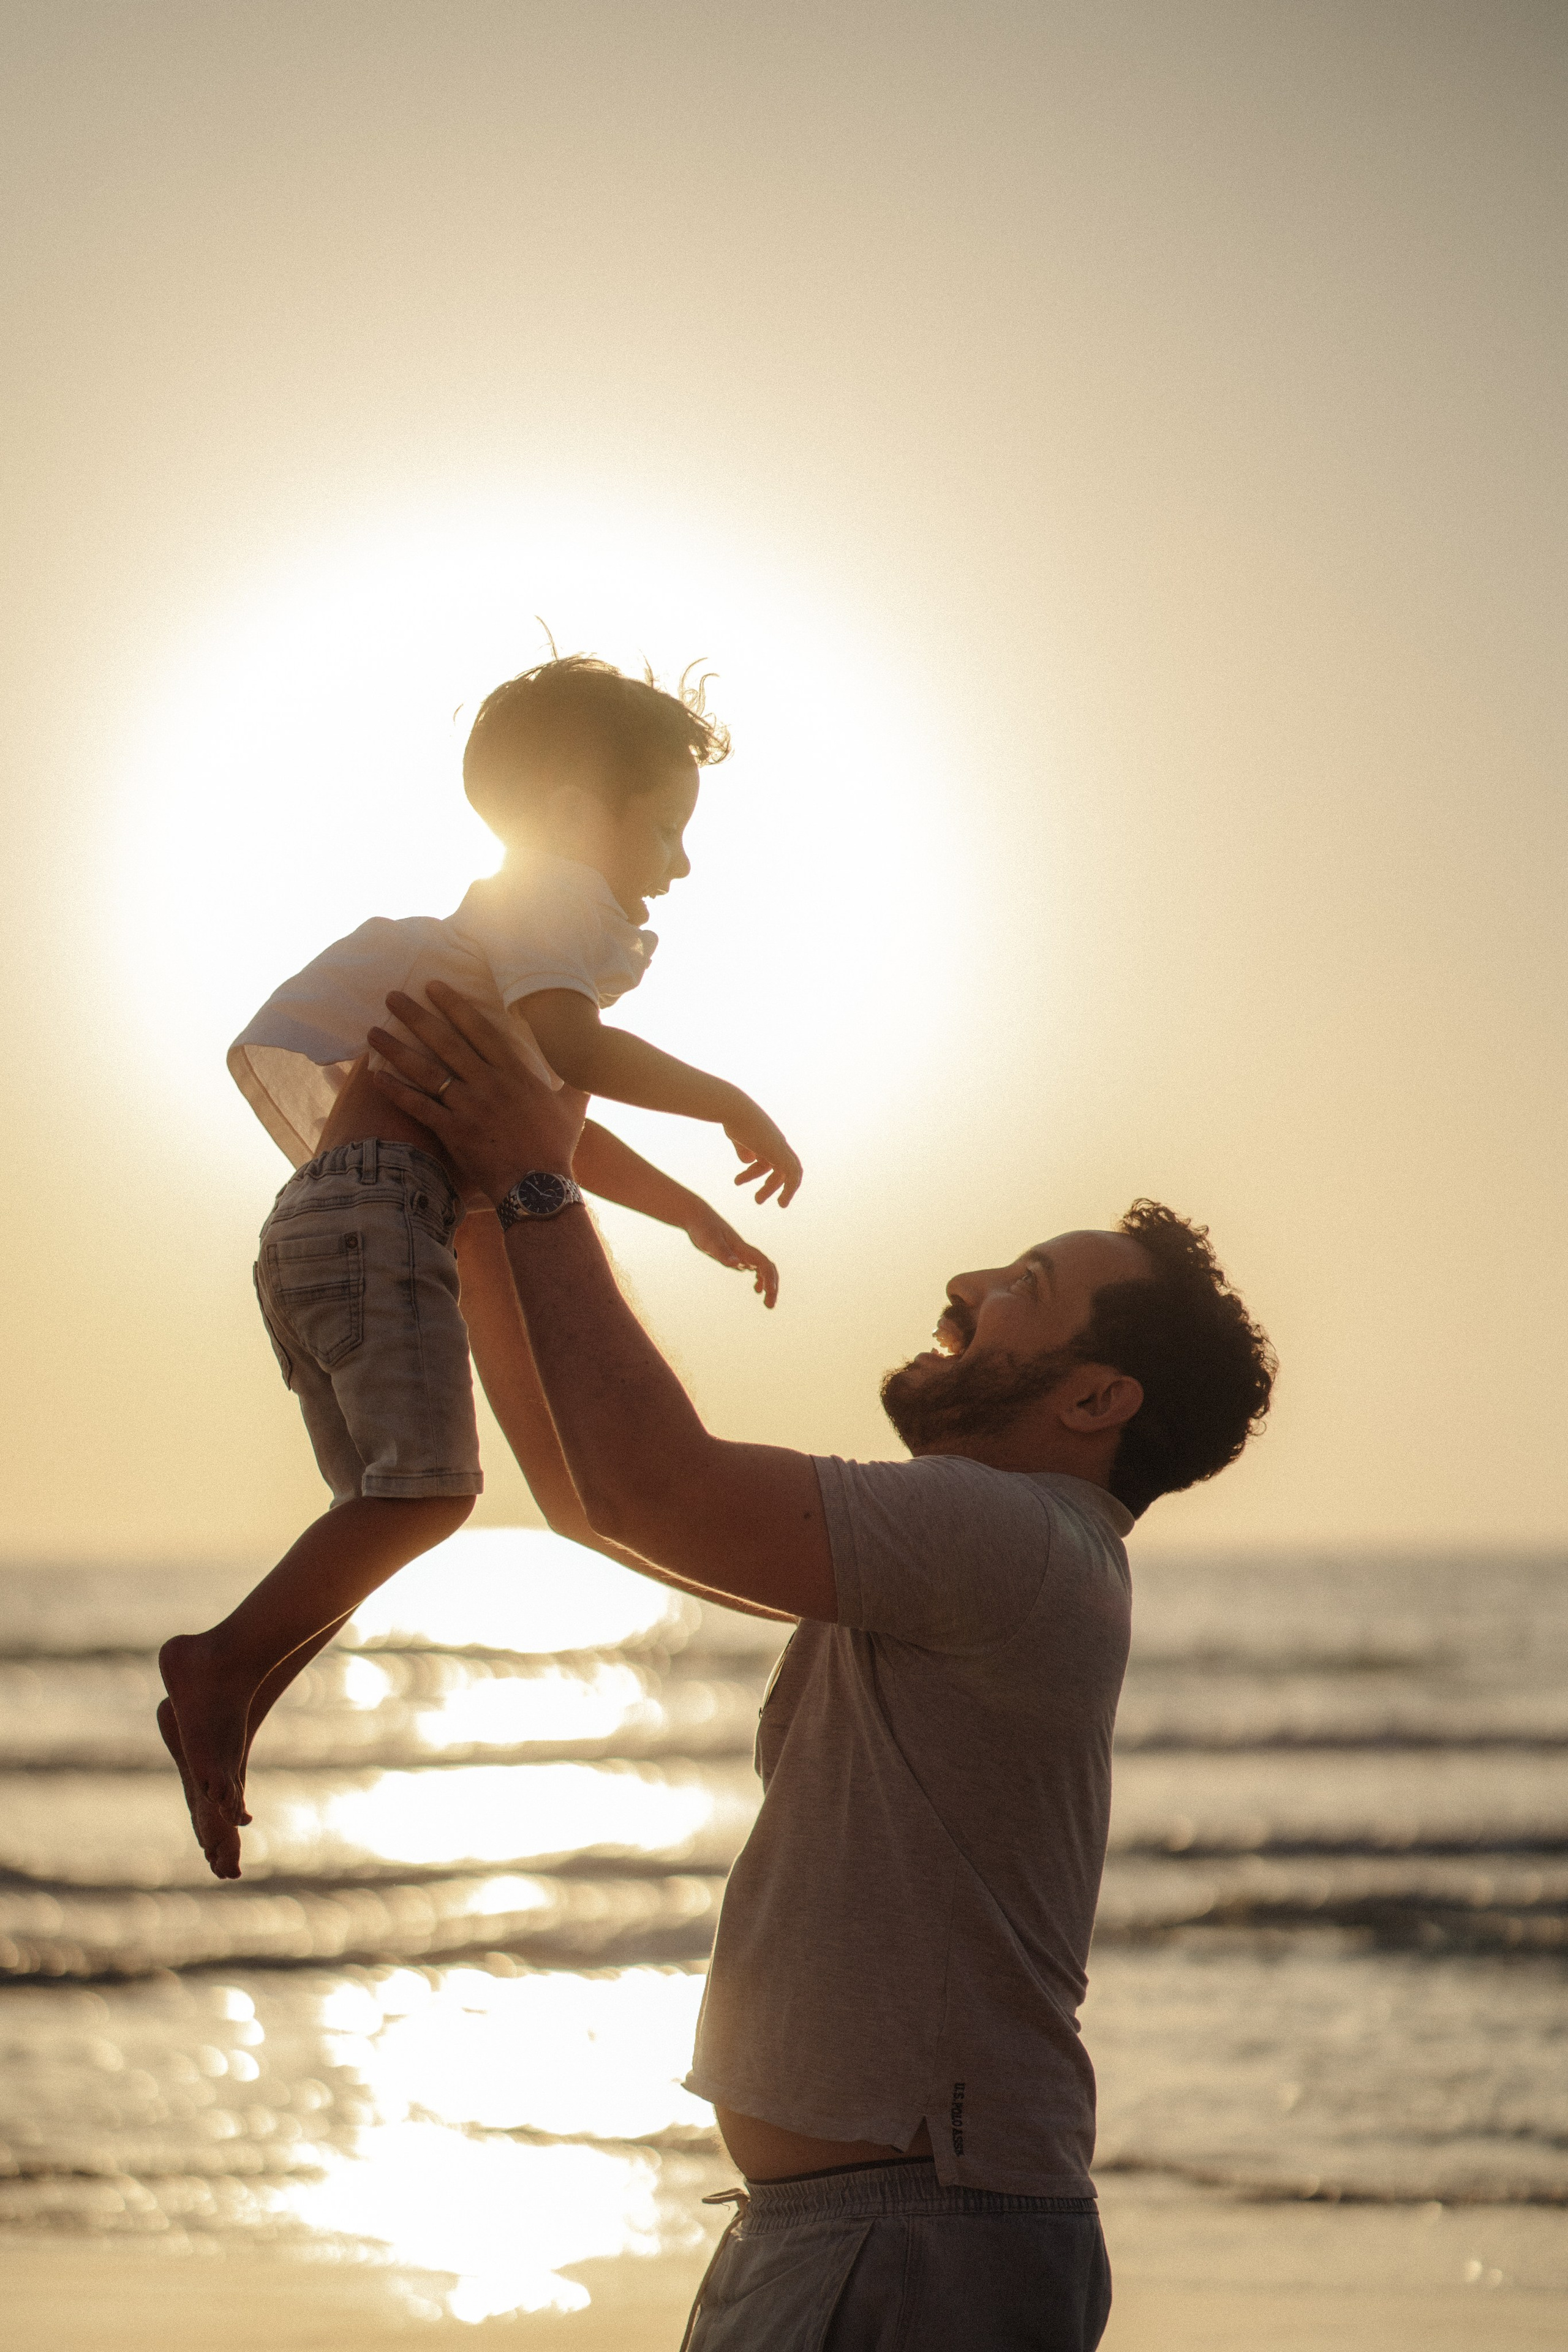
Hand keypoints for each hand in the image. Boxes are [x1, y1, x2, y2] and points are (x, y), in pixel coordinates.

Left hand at [370, 981, 588, 1201]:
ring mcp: (469, 1107)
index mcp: (515, 1073)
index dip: (455, 1006)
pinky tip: (375, 1077)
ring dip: (397, 1050)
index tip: (434, 987)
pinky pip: (418, 1107)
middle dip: (417, 1017)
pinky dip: (396, 1091)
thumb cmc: (555, 1148)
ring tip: (373, 1032)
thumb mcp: (572, 1109)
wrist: (539, 1188)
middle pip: (446, 1043)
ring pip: (426, 1071)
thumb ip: (576, 1082)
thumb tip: (591, 1065)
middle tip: (393, 996)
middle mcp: (488, 1084)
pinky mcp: (454, 1131)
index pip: (480, 1030)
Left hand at [685, 1201, 779, 1307]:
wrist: (697, 1216)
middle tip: (769, 1306)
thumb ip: (723, 1253)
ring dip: (768, 1285)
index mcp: (743, 1249)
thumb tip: (737, 1264)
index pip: (764, 1264)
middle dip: (772, 1287)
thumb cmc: (702, 1228)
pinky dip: (759, 1279)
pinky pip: (754, 1268)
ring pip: (763, 1269)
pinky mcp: (735, 1254)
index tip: (768, 1295)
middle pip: (768, 1269)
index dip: (770, 1279)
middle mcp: (746, 1251)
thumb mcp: (710, 1242)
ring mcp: (741, 1253)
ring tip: (767, 1303)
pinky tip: (756, 1289)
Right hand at [723, 1098, 802, 1207]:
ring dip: (773, 1188)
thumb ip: (744, 1148)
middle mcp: (777, 1142)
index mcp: (768, 1138)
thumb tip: (748, 1160)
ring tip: (758, 1201)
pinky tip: (781, 1202)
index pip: (770, 1159)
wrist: (732, 1108)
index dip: (760, 1172)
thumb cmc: (731, 1117)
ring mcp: (780, 1145)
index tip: (741, 1180)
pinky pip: (792, 1174)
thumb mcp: (737, 1136)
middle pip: (781, 1167)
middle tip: (757, 1200)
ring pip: (787, 1172)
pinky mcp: (780, 1151)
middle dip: (770, 1185)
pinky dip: (790, 1189)